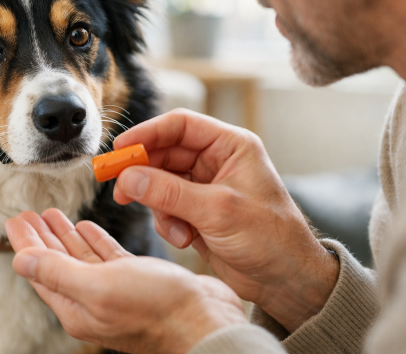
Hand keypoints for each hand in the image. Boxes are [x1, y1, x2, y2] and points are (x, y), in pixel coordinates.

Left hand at [5, 209, 247, 353]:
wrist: (207, 320)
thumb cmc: (157, 309)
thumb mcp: (99, 287)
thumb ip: (58, 272)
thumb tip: (18, 260)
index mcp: (77, 307)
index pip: (40, 270)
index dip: (26, 244)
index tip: (14, 220)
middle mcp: (92, 300)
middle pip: (56, 262)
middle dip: (41, 237)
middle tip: (27, 213)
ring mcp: (114, 290)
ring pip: (81, 257)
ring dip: (65, 235)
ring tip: (51, 213)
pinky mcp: (137, 280)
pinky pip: (106, 257)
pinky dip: (94, 240)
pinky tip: (86, 226)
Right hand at [112, 109, 338, 331]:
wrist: (286, 280)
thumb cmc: (270, 238)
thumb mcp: (218, 211)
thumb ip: (170, 192)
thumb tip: (128, 178)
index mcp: (231, 146)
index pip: (181, 125)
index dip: (148, 133)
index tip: (121, 148)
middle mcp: (217, 162)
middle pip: (165, 154)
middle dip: (143, 172)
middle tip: (119, 188)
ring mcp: (206, 188)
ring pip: (161, 183)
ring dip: (159, 205)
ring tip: (174, 227)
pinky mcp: (198, 213)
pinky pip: (166, 207)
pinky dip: (168, 223)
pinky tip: (185, 239)